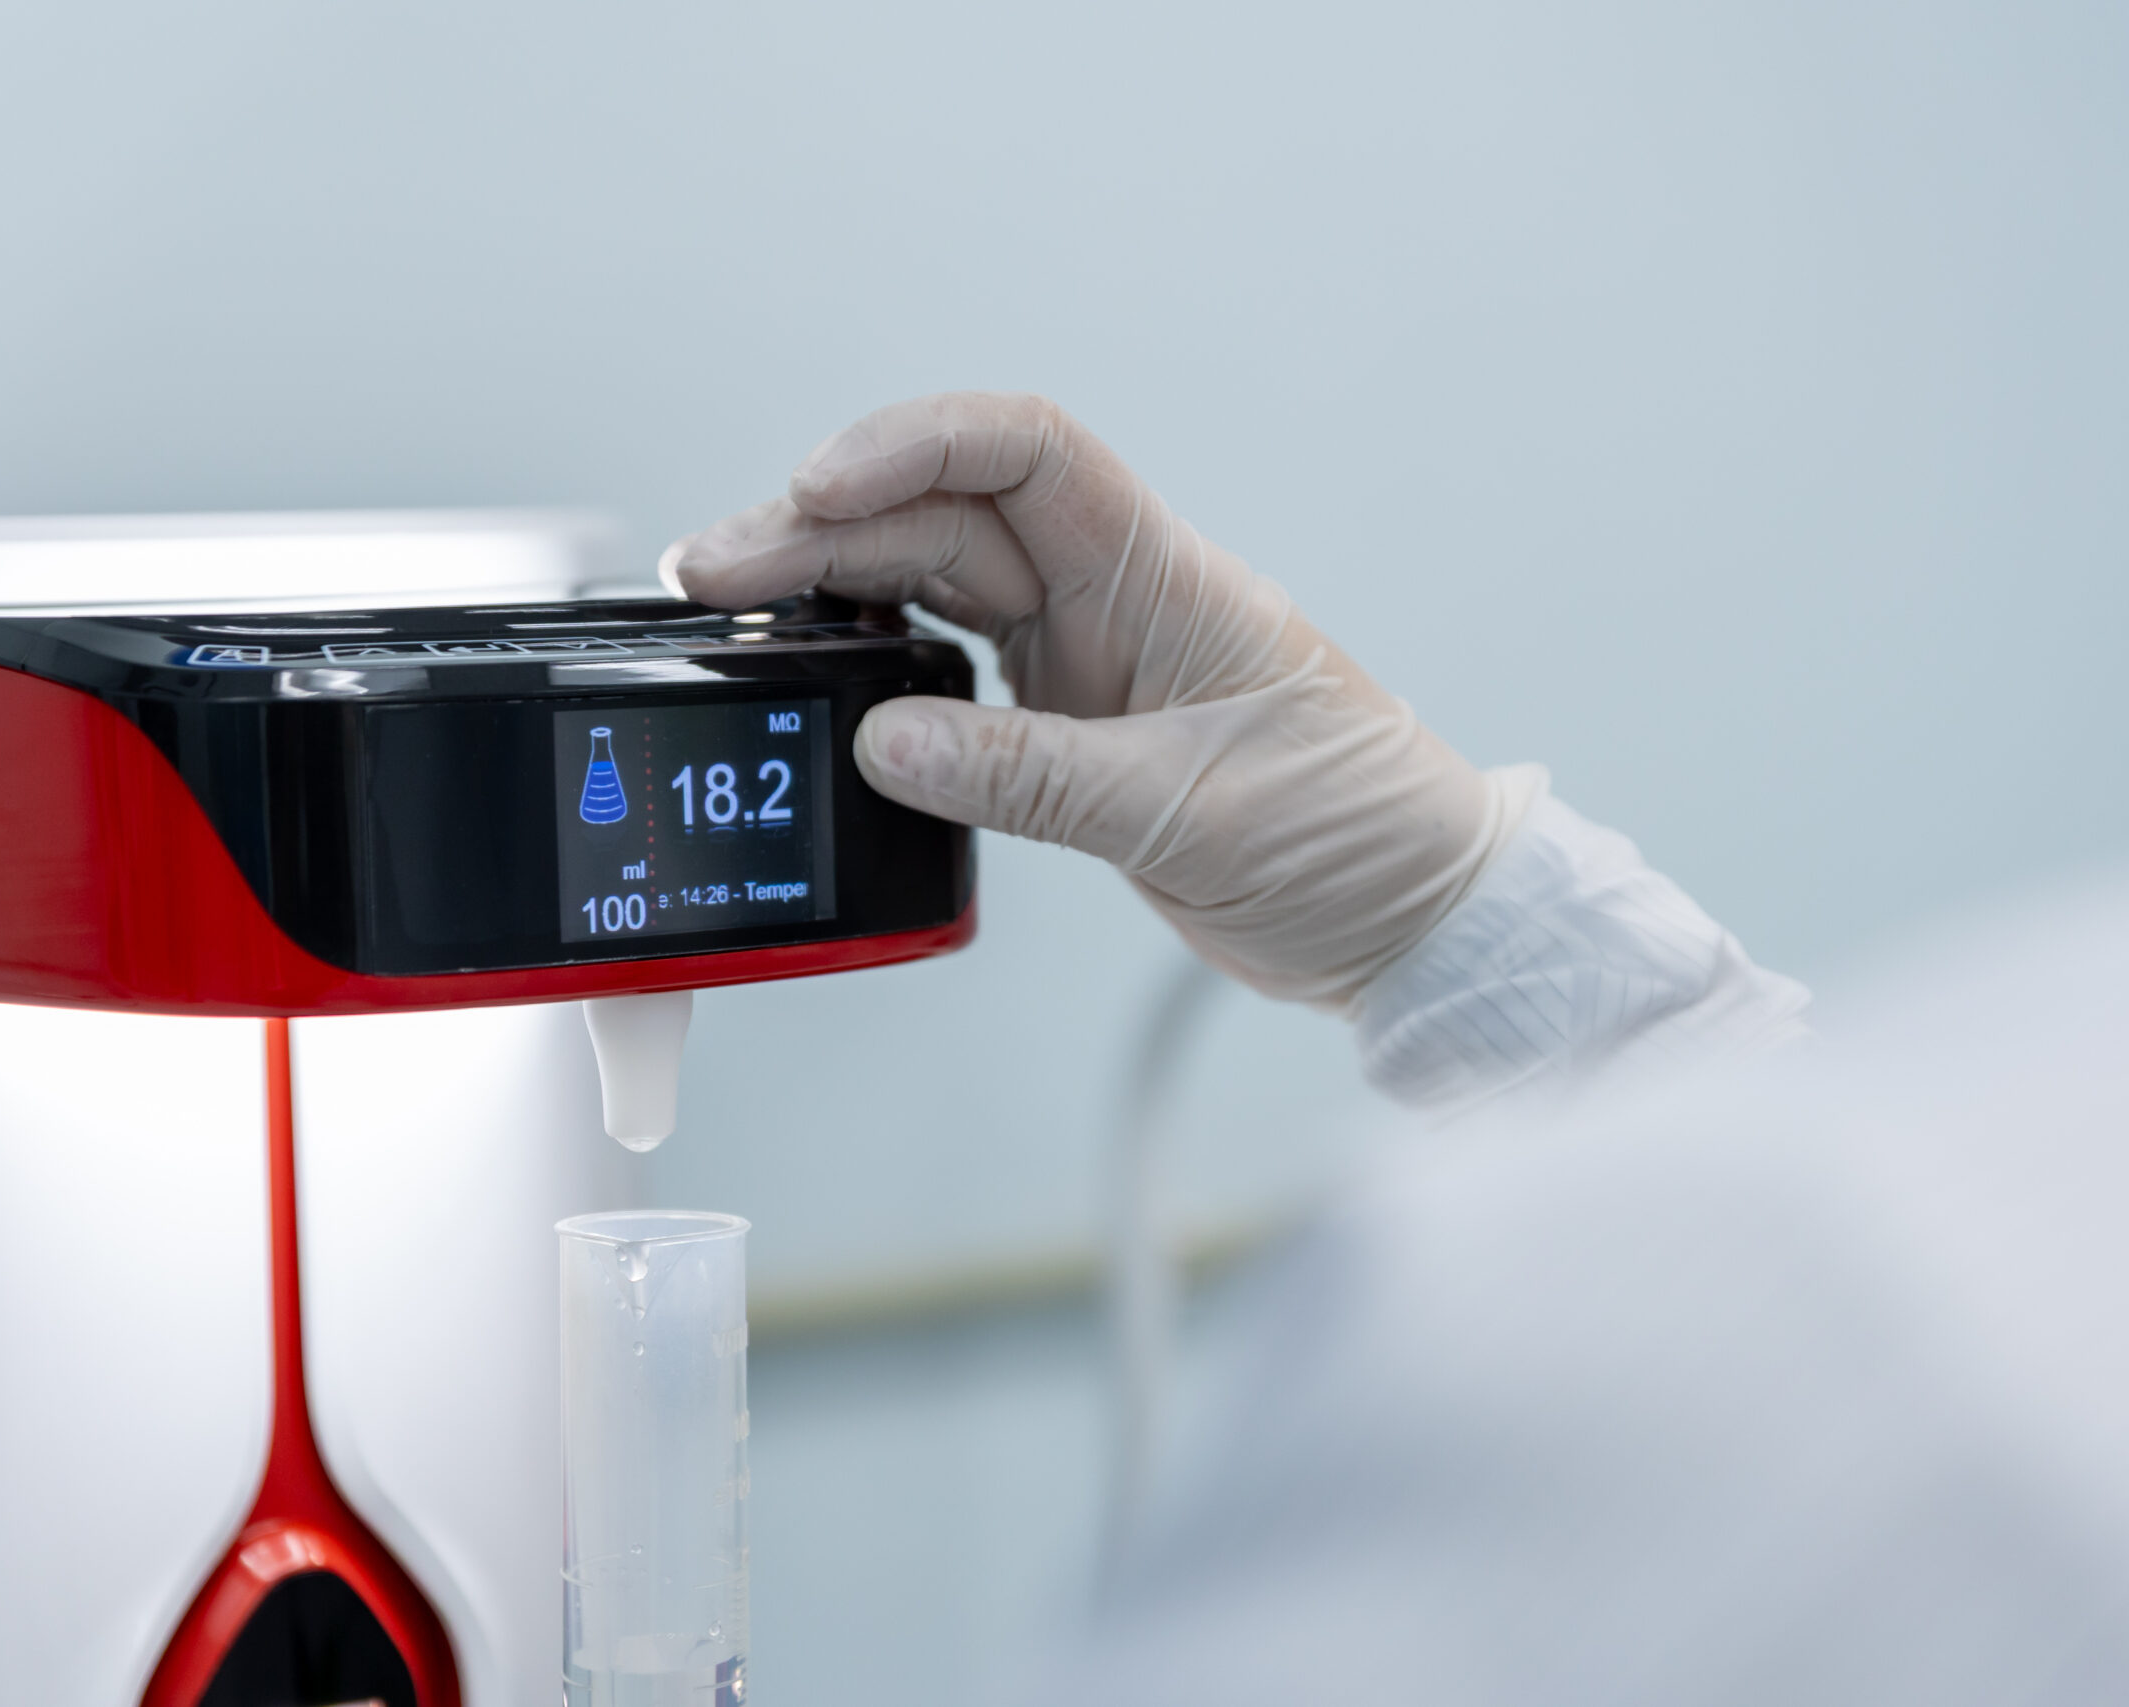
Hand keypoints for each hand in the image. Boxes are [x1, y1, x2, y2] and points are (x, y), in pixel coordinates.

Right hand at [665, 392, 1534, 1008]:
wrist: (1414, 917)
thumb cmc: (1357, 836)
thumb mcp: (1187, 812)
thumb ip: (1029, 776)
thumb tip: (883, 742)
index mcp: (1165, 582)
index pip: (1025, 455)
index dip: (912, 446)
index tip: (816, 488)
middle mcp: (1119, 605)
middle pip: (945, 522)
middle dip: (823, 532)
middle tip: (715, 573)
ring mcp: (1091, 665)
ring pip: (935, 590)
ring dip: (833, 594)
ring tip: (734, 614)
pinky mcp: (1074, 733)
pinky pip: (953, 675)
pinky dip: (878, 673)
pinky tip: (817, 682)